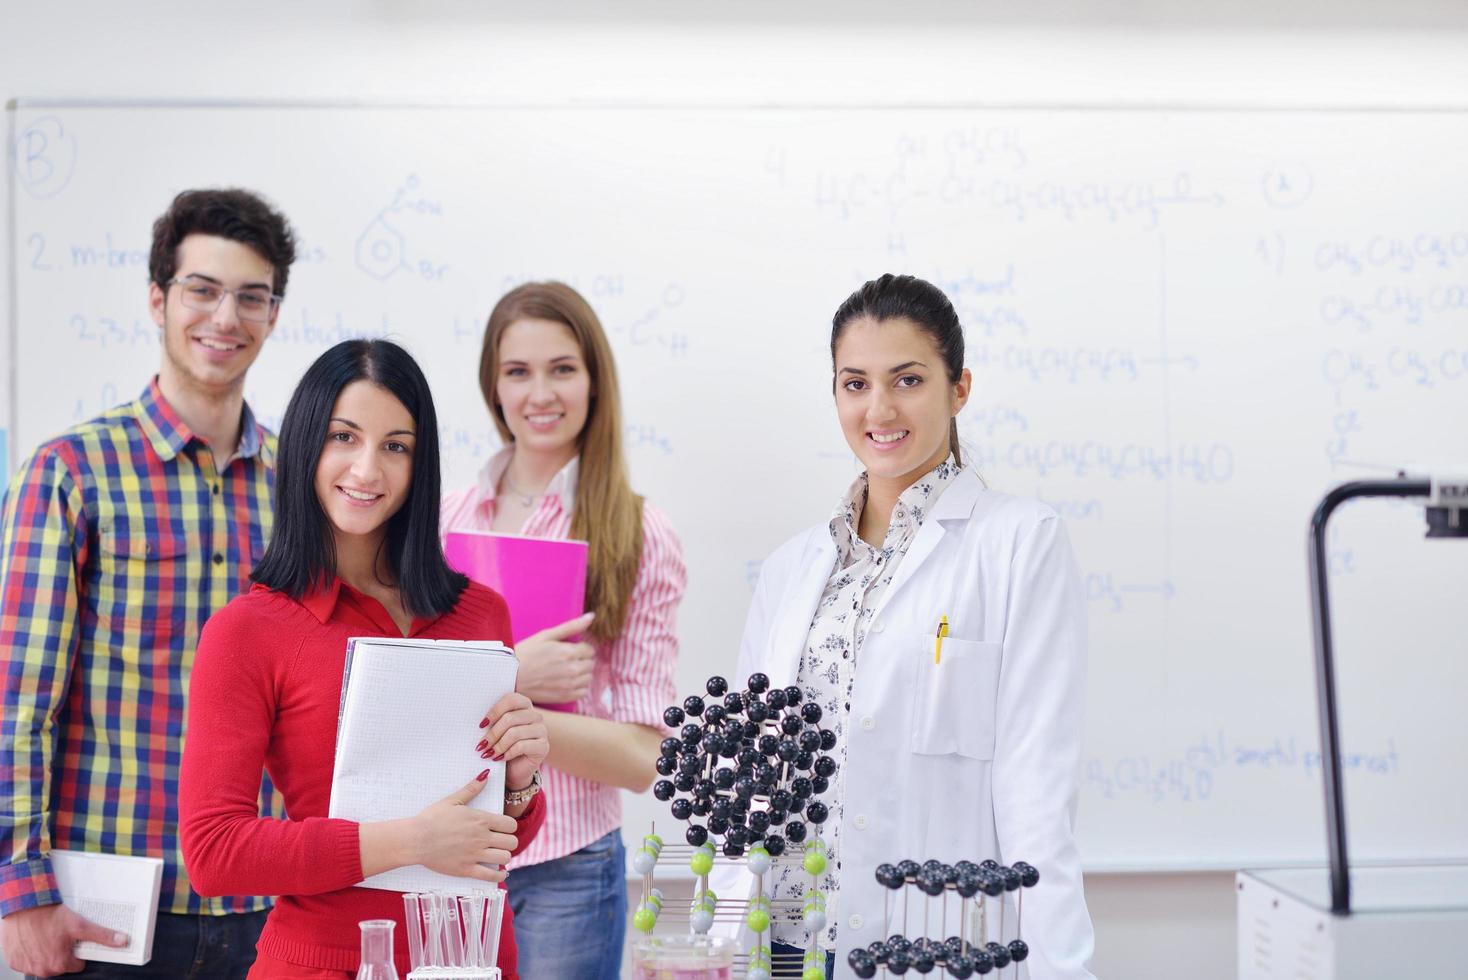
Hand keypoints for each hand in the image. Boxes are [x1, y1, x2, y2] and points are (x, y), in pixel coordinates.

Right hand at [0, 902, 128, 975]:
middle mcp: (42, 969)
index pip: (77, 964)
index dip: (77, 950)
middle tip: (60, 934)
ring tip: (47, 934)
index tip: (74, 939)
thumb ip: (102, 936)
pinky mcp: (14, 961)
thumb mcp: (80, 925)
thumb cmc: (48, 915)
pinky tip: (34, 938)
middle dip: (61, 951)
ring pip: (43, 963)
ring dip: (46, 952)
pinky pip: (26, 960)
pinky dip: (31, 951)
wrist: (23, 906)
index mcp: (59, 963)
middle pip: (59, 965)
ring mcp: (27, 966)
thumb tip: (122, 941)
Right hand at [408, 776, 519, 883]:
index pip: (511, 824)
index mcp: (481, 820)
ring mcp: (475, 854)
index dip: (509, 826)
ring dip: (503, 857)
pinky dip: (498, 877)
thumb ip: (471, 789)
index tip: (503, 828)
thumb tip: (485, 775)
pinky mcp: (466, 869)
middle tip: (500, 842)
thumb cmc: (431, 818)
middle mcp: (482, 837)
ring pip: (505, 858)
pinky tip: (498, 874)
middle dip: (508, 842)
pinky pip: (490, 877)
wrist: (415, 839)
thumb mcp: (452, 800)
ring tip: (496, 855)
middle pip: (512, 842)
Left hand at [480, 691, 548, 793]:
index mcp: (524, 705)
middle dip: (493, 733)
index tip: (481, 725)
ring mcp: (541, 730)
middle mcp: (535, 715)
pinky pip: (522, 746)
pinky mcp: (543, 746)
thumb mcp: (495, 731)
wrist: (514, 769)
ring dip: (498, 745)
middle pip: (511, 718)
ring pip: (515, 733)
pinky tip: (501, 758)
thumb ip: (491, 722)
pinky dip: (507, 753)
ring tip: (489, 754)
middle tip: (482, 745)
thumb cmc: (502, 746)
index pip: (511, 700)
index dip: (495, 711)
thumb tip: (479, 722)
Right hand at [512, 613, 595, 704]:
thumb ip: (572, 626)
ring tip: (565, 670)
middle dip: (581, 660)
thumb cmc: (526, 653)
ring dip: (581, 673)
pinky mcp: (564, 697)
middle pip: (590, 664)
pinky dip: (578, 687)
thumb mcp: (547, 635)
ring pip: (588, 678)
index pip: (590, 650)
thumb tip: (592, 616)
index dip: (580, 648)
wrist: (509, 675)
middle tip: (565, 660)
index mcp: (569, 652)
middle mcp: (572, 669)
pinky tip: (566, 681)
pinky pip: (583, 692)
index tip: (569, 649)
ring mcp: (569, 685)